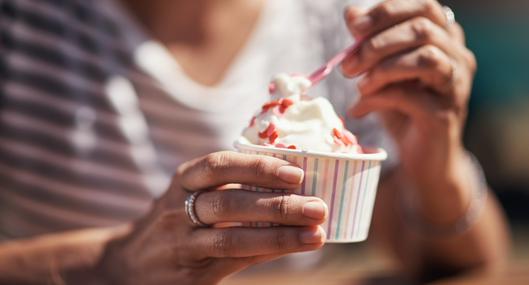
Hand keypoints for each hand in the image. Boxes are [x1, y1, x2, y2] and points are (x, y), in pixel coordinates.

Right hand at [96, 151, 326, 284]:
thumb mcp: (191, 194)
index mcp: (185, 180)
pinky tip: (293, 247)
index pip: (220, 165)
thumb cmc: (175, 221)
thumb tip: (293, 183)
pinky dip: (266, 253)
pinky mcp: (191, 273)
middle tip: (317, 206)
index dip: (258, 167)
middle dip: (277, 204)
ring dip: (278, 235)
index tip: (296, 172)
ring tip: (315, 234)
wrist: (129, 263)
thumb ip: (231, 187)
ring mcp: (182, 243)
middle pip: (229, 203)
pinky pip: (233, 261)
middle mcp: (179, 209)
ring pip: (232, 238)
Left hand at [342, 0, 476, 191]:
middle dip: (377, 43)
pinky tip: (360, 109)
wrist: (421, 156)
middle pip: (422, 29)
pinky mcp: (445, 115)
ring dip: (382, 69)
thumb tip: (352, 14)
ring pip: (425, 58)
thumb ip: (369, 42)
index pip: (424, 7)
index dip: (388, 11)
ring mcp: (456, 86)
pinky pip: (410, 96)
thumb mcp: (381, 71)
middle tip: (348, 65)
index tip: (354, 26)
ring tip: (359, 86)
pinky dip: (377, 99)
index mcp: (445, 38)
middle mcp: (458, 57)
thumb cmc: (402, 108)